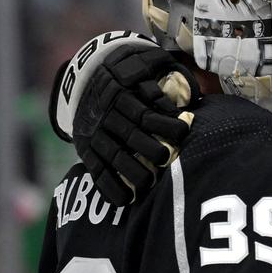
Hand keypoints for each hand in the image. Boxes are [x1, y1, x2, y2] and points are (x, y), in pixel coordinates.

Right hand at [49, 31, 198, 205]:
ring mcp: (96, 136)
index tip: (183, 132)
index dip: (166, 125)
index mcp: (123, 97)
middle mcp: (109, 118)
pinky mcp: (87, 151)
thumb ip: (160, 83)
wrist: (82, 85)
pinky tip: (125, 199)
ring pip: (115, 157)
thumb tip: (189, 95)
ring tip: (149, 183)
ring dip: (133, 173)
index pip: (147, 114)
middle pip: (132, 137)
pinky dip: (110, 188)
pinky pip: (97, 172)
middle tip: (166, 159)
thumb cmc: (124, 81)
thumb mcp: (139, 72)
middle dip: (152, 150)